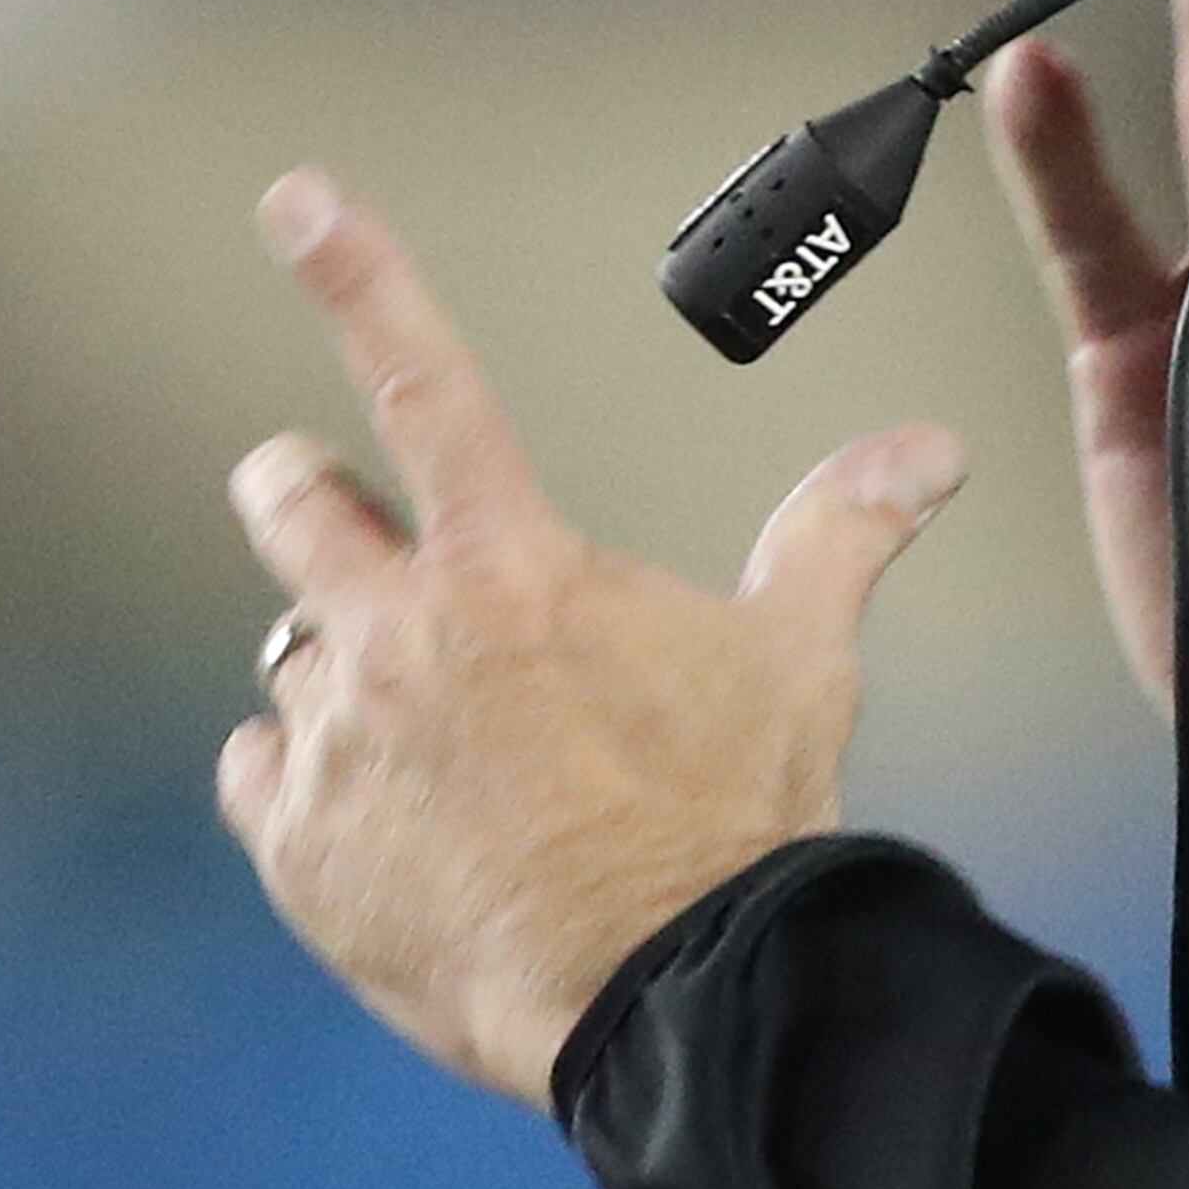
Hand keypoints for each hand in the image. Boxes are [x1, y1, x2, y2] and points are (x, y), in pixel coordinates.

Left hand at [214, 168, 965, 1107]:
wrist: (671, 991)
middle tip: (336, 514)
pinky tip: (385, 820)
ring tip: (422, 733)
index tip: (298, 198)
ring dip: (341, 671)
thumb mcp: (798, 658)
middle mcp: (403, 632)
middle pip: (291, 502)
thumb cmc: (733, 816)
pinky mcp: (298, 846)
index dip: (359, 274)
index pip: (425, 380)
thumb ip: (844, 533)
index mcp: (512, 564)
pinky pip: (260, 774)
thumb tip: (927, 450)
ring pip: (288, 653)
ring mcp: (339, 741)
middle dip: (305, 492)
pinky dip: (306, 785)